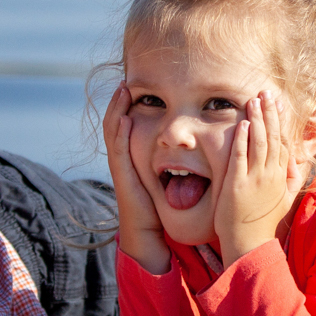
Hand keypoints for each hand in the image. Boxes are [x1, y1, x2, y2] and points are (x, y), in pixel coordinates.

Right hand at [104, 84, 171, 274]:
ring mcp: (120, 166)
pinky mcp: (122, 175)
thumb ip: (180, 165)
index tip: (136, 88)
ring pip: (113, 131)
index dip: (129, 107)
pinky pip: (118, 148)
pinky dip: (120, 132)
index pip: (127, 126)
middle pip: (116, 123)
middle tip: (126, 83)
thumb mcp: (169, 180)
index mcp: (133, 158)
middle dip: (119, 102)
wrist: (147, 232)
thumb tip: (201, 152)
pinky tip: (125, 118)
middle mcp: (123, 158)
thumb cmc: (160, 208)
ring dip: (116, 110)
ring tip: (123, 91)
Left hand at [213, 91, 302, 265]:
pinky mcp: (237, 185)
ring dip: (258, 120)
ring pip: (259, 143)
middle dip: (270, 113)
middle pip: (273, 137)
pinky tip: (243, 125)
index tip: (277, 103)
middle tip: (266, 92)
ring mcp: (255, 180)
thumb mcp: (285, 198)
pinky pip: (241, 158)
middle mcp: (271, 175)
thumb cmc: (264, 221)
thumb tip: (294, 158)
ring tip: (255, 101)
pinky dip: (243, 140)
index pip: (283, 141)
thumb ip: (291, 177)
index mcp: (281, 176)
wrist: (249, 242)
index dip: (280, 120)